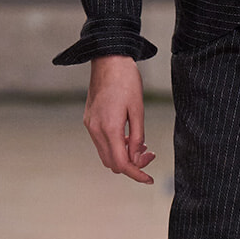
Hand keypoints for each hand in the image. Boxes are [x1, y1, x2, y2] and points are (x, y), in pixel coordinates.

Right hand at [84, 55, 155, 183]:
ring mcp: (90, 125)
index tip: (148, 179)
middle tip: (150, 154)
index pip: (121, 163)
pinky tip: (129, 137)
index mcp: (109, 128)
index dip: (136, 174)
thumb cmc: (126, 80)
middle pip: (112, 163)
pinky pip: (102, 143)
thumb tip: (137, 156)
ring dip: (123, 155)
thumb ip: (137, 136)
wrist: (108, 59)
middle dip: (132, 164)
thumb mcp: (138, 109)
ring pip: (106, 155)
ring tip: (142, 145)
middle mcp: (95, 130)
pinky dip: (116, 146)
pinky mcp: (89, 120)